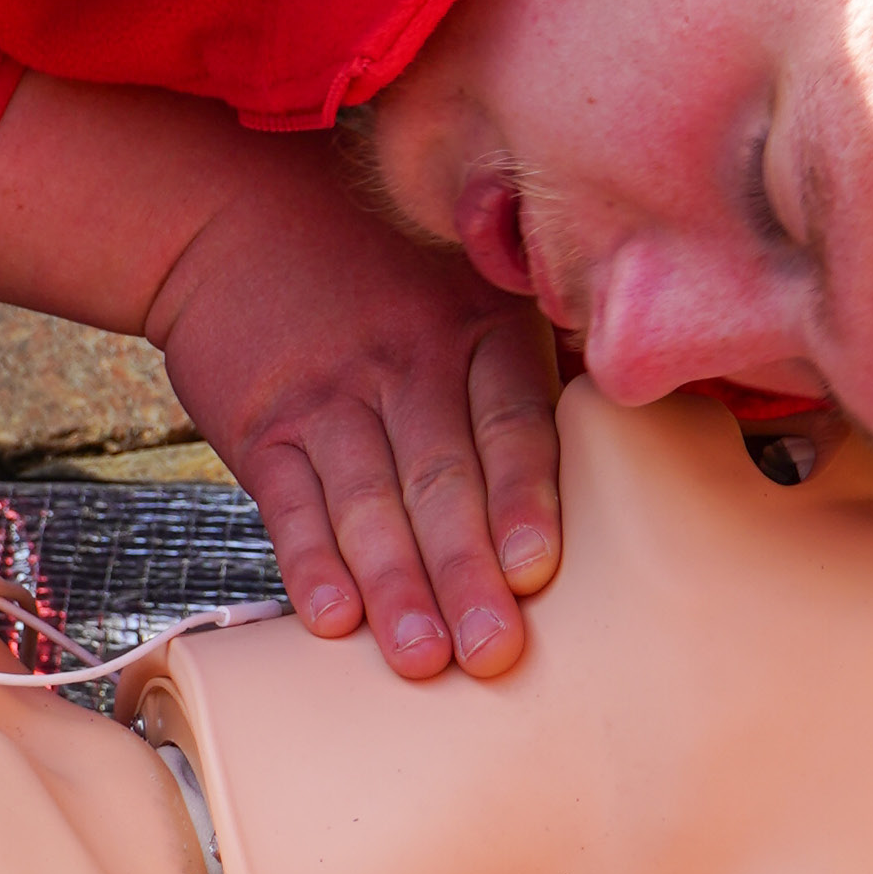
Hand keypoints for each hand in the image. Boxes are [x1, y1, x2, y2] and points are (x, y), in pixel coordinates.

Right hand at [0, 77, 562, 679]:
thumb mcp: (469, 276)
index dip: (523, 495)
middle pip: (441, 477)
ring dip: (395, 585)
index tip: (537, 567)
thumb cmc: (382, 266)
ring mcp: (329, 394)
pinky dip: (310, 561)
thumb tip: (640, 433)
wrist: (232, 214)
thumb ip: (538, 354)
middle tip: (493, 652)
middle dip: (466, 570)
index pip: (509, 420)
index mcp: (478, 326)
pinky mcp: (262, 424)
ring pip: (368, 501)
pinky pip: (290, 503)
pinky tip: (332, 617)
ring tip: (419, 659)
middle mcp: (406, 358)